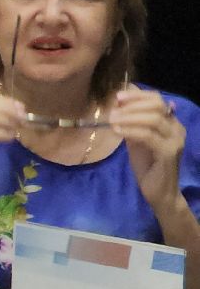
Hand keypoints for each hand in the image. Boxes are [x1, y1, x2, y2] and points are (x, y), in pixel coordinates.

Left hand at [112, 87, 186, 213]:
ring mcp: (175, 140)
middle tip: (112, 110)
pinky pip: (149, 136)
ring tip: (111, 120)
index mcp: (170, 123)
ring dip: (129, 117)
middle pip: (157, 105)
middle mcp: (176, 128)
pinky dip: (131, 130)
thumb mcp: (136, 141)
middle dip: (132, 104)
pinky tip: (117, 131)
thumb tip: (118, 107)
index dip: (138, 96)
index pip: (157, 100)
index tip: (118, 97)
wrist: (159, 192)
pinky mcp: (169, 152)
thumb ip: (132, 125)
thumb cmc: (148, 167)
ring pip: (153, 119)